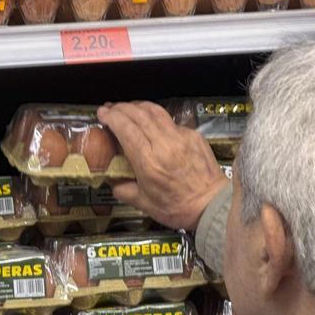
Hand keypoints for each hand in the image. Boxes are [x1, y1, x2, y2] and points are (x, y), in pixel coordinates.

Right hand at [97, 101, 229, 231]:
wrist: (211, 205)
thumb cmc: (177, 208)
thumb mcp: (144, 204)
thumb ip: (124, 190)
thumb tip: (114, 181)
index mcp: (148, 162)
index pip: (126, 129)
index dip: (112, 117)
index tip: (102, 113)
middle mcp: (164, 144)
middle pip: (139, 115)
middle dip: (121, 108)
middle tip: (111, 108)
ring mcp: (181, 137)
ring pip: (156, 112)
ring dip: (138, 106)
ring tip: (128, 108)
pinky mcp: (193, 135)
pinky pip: (171, 121)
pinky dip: (157, 117)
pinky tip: (152, 123)